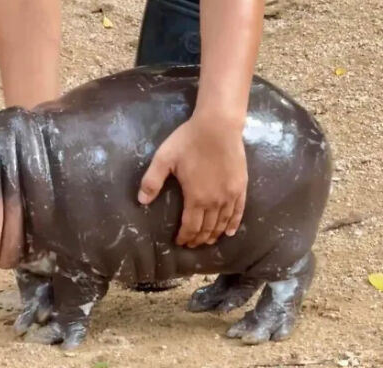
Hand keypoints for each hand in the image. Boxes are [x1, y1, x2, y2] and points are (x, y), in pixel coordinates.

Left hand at [137, 111, 247, 246]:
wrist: (219, 125)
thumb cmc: (189, 141)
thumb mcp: (164, 159)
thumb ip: (152, 181)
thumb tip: (141, 201)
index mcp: (196, 198)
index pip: (190, 226)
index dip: (185, 237)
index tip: (180, 242)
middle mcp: (215, 201)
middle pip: (207, 228)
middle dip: (198, 238)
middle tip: (192, 245)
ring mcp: (230, 195)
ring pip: (223, 223)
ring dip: (214, 234)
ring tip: (207, 241)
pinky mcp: (241, 186)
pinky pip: (239, 211)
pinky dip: (233, 224)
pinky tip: (230, 232)